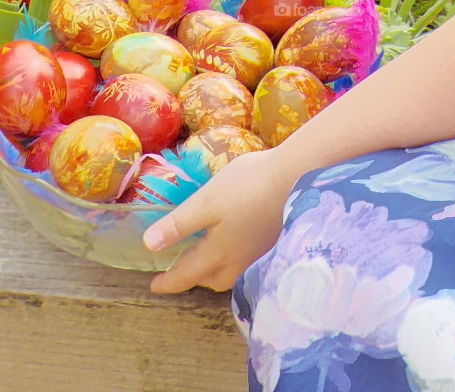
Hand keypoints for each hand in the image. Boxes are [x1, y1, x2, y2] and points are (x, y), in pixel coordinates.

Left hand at [143, 149, 294, 293]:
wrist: (297, 175)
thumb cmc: (247, 186)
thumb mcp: (206, 201)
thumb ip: (178, 225)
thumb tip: (149, 246)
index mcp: (218, 253)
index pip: (186, 275)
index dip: (168, 281)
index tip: (153, 286)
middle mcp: (239, 260)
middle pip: (211, 280)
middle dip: (193, 278)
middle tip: (181, 268)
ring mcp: (259, 253)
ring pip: (231, 273)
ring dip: (215, 271)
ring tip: (209, 255)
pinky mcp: (273, 241)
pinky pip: (247, 262)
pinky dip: (234, 259)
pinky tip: (237, 241)